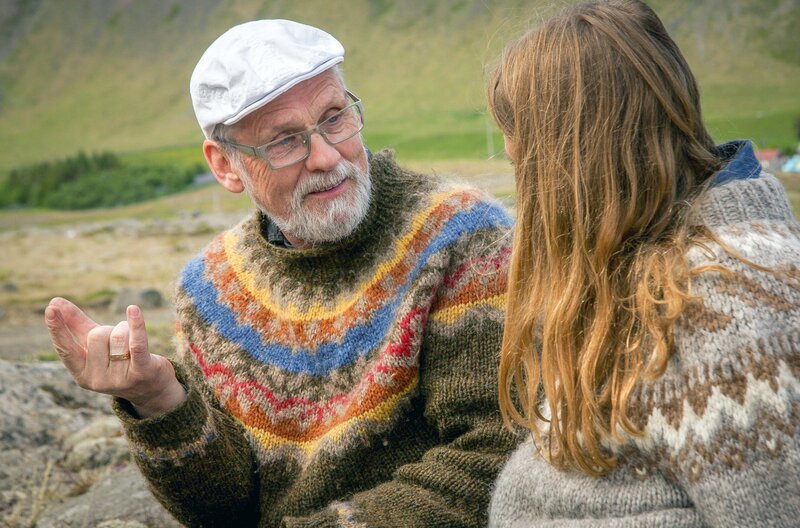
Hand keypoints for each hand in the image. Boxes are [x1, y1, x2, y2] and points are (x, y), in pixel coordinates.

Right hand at [44, 297, 185, 417]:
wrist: (151, 387)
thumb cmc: (118, 361)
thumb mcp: (95, 346)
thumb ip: (76, 326)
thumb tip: (54, 301)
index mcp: (81, 374)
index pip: (65, 349)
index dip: (58, 329)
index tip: (50, 309)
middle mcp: (98, 380)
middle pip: (97, 336)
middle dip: (108, 329)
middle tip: (118, 341)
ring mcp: (120, 378)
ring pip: (117, 336)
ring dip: (125, 329)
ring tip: (130, 342)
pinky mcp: (142, 371)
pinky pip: (137, 343)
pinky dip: (136, 325)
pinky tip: (133, 310)